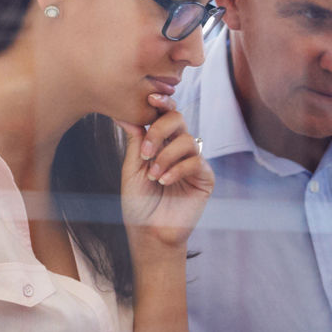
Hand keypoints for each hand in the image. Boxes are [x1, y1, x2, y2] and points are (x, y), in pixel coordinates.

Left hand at [118, 96, 212, 256]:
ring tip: (153, 176)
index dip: (160, 103)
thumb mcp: (131, 168)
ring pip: (187, 140)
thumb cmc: (138, 202)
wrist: (149, 233)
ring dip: (166, 156)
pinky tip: (164, 181)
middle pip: (178, 119)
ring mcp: (193, 161)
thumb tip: (126, 113)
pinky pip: (196, 161)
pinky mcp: (205, 177)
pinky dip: (177, 169)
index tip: (149, 98)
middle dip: (160, 130)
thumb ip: (135, 141)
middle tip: (146, 152)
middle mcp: (178, 148)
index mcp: (160, 143)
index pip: (164, 116)